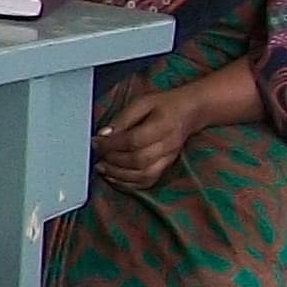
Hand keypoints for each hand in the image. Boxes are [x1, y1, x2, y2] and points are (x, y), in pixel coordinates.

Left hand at [92, 81, 206, 190]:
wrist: (190, 112)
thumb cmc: (164, 105)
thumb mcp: (142, 102)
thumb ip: (122, 119)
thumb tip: (103, 134)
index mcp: (163, 126)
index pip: (134, 140)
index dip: (111, 144)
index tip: (96, 142)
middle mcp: (168, 146)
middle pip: (138, 160)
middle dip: (113, 160)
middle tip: (97, 154)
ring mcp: (169, 159)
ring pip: (144, 175)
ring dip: (118, 175)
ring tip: (102, 168)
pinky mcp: (167, 167)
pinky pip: (148, 181)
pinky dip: (129, 183)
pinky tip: (114, 177)